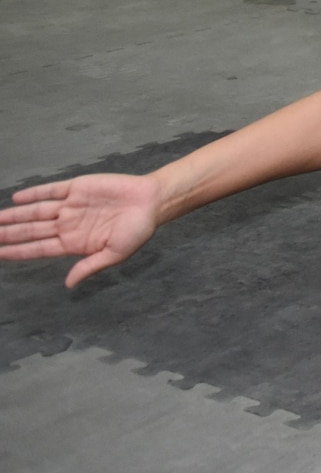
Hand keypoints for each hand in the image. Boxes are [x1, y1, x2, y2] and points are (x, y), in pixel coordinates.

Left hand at [0, 173, 164, 286]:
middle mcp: (67, 224)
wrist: (153, 201)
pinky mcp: (77, 188)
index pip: (37, 249)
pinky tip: (17, 199)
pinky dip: (34, 194)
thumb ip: (90, 266)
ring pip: (35, 211)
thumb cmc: (138, 230)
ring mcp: (70, 206)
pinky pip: (51, 191)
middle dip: (8, 233)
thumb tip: (68, 285)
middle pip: (31, 230)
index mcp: (73, 243)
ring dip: (14, 215)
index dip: (16, 252)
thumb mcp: (115, 254)